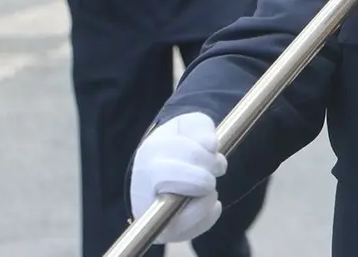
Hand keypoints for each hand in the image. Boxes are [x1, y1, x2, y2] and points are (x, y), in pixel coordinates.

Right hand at [129, 112, 226, 244]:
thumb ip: (200, 126)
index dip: (207, 156)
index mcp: (150, 153)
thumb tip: (211, 145)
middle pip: (195, 182)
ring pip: (190, 214)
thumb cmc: (176, 144)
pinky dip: (209, 215)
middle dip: (208, 176)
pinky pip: (193, 230)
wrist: (156, 169)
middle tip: (212, 171)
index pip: (189, 154)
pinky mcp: (163, 232)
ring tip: (207, 188)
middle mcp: (144, 185)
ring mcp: (152, 212)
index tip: (213, 152)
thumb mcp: (186, 125)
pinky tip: (206, 200)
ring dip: (208, 198)